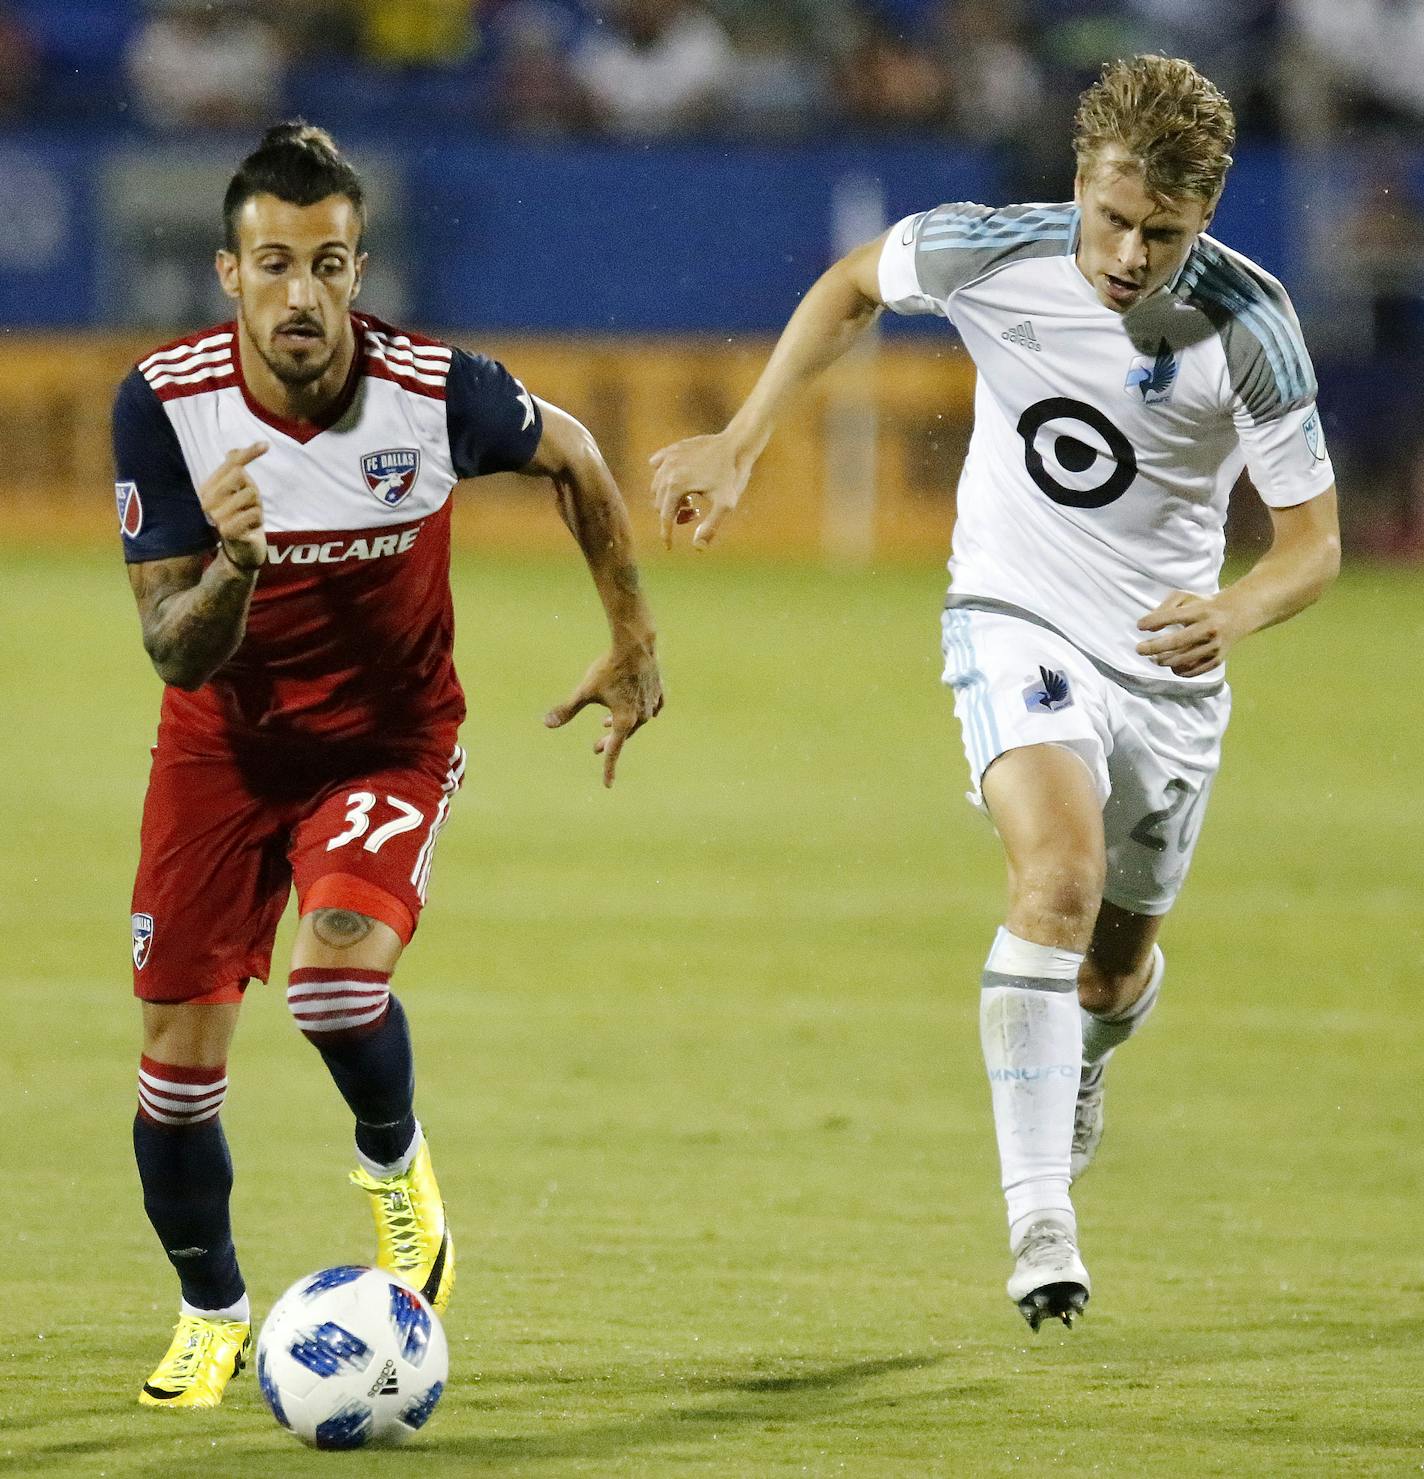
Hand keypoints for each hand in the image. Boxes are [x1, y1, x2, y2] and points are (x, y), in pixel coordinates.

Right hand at [198, 443, 268, 571]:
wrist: (240, 551)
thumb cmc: (240, 519)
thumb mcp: (239, 493)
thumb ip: (235, 473)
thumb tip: (233, 450)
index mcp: (207, 488)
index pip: (229, 464)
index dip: (248, 453)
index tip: (266, 445)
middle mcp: (206, 500)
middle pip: (239, 475)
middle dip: (252, 490)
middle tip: (248, 507)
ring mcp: (215, 515)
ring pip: (250, 493)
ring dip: (257, 506)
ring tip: (248, 518)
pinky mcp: (227, 530)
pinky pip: (253, 512)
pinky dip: (258, 518)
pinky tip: (251, 528)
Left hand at [544, 640, 662, 786]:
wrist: (636, 645)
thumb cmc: (609, 668)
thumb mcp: (584, 690)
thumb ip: (567, 709)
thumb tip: (547, 723)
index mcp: (624, 721)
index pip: (614, 751)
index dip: (608, 769)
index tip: (607, 785)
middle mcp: (641, 717)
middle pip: (623, 735)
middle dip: (608, 742)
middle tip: (594, 747)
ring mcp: (652, 705)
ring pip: (636, 721)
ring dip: (621, 725)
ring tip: (605, 723)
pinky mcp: (658, 692)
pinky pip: (652, 708)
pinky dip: (641, 712)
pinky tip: (637, 709)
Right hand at [649, 432, 746, 549]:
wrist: (736, 444)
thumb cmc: (732, 476)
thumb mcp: (726, 504)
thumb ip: (711, 527)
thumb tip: (698, 548)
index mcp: (676, 486)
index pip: (665, 517)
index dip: (667, 535)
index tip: (669, 547)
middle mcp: (666, 472)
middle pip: (659, 504)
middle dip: (673, 514)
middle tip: (695, 513)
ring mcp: (667, 459)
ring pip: (657, 487)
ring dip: (669, 498)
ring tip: (690, 499)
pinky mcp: (672, 450)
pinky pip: (656, 466)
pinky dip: (662, 477)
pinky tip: (675, 481)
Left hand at [1136, 590, 1244, 677]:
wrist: (1237, 615)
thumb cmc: (1204, 605)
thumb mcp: (1186, 597)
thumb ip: (1165, 608)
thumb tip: (1148, 628)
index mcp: (1201, 611)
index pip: (1173, 616)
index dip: (1153, 621)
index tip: (1139, 625)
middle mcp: (1209, 629)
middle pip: (1176, 642)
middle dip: (1154, 647)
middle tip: (1139, 649)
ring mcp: (1214, 646)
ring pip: (1183, 659)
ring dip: (1163, 660)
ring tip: (1153, 658)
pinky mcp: (1217, 659)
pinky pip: (1193, 671)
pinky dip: (1178, 670)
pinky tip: (1170, 665)